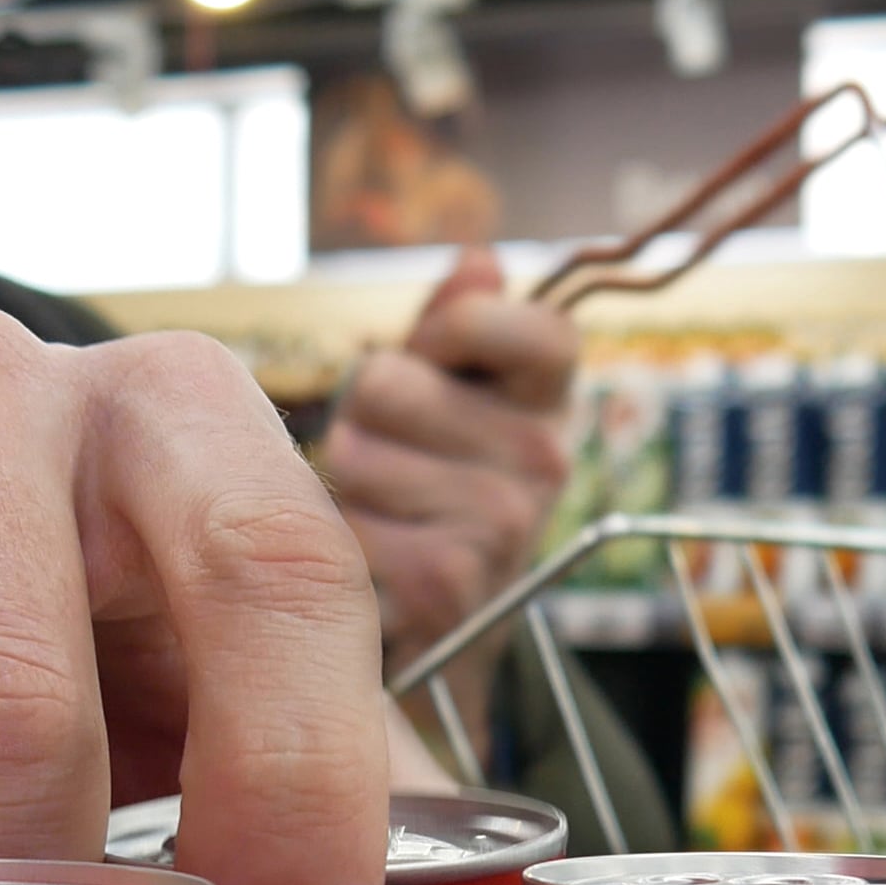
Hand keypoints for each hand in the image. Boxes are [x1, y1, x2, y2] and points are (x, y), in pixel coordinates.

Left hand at [321, 246, 578, 676]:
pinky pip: (340, 527)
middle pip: (389, 383)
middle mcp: (545, 459)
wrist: (450, 626)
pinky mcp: (448, 585)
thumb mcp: (452, 391)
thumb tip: (479, 258)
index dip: (460, 327)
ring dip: (342, 481)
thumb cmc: (434, 479)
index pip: (539, 328)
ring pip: (353, 456)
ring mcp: (502, 524)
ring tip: (380, 507)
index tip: (437, 350)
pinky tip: (372, 562)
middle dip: (364, 412)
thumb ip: (457, 322)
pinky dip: (336, 540)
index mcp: (550, 397)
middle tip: (390, 451)